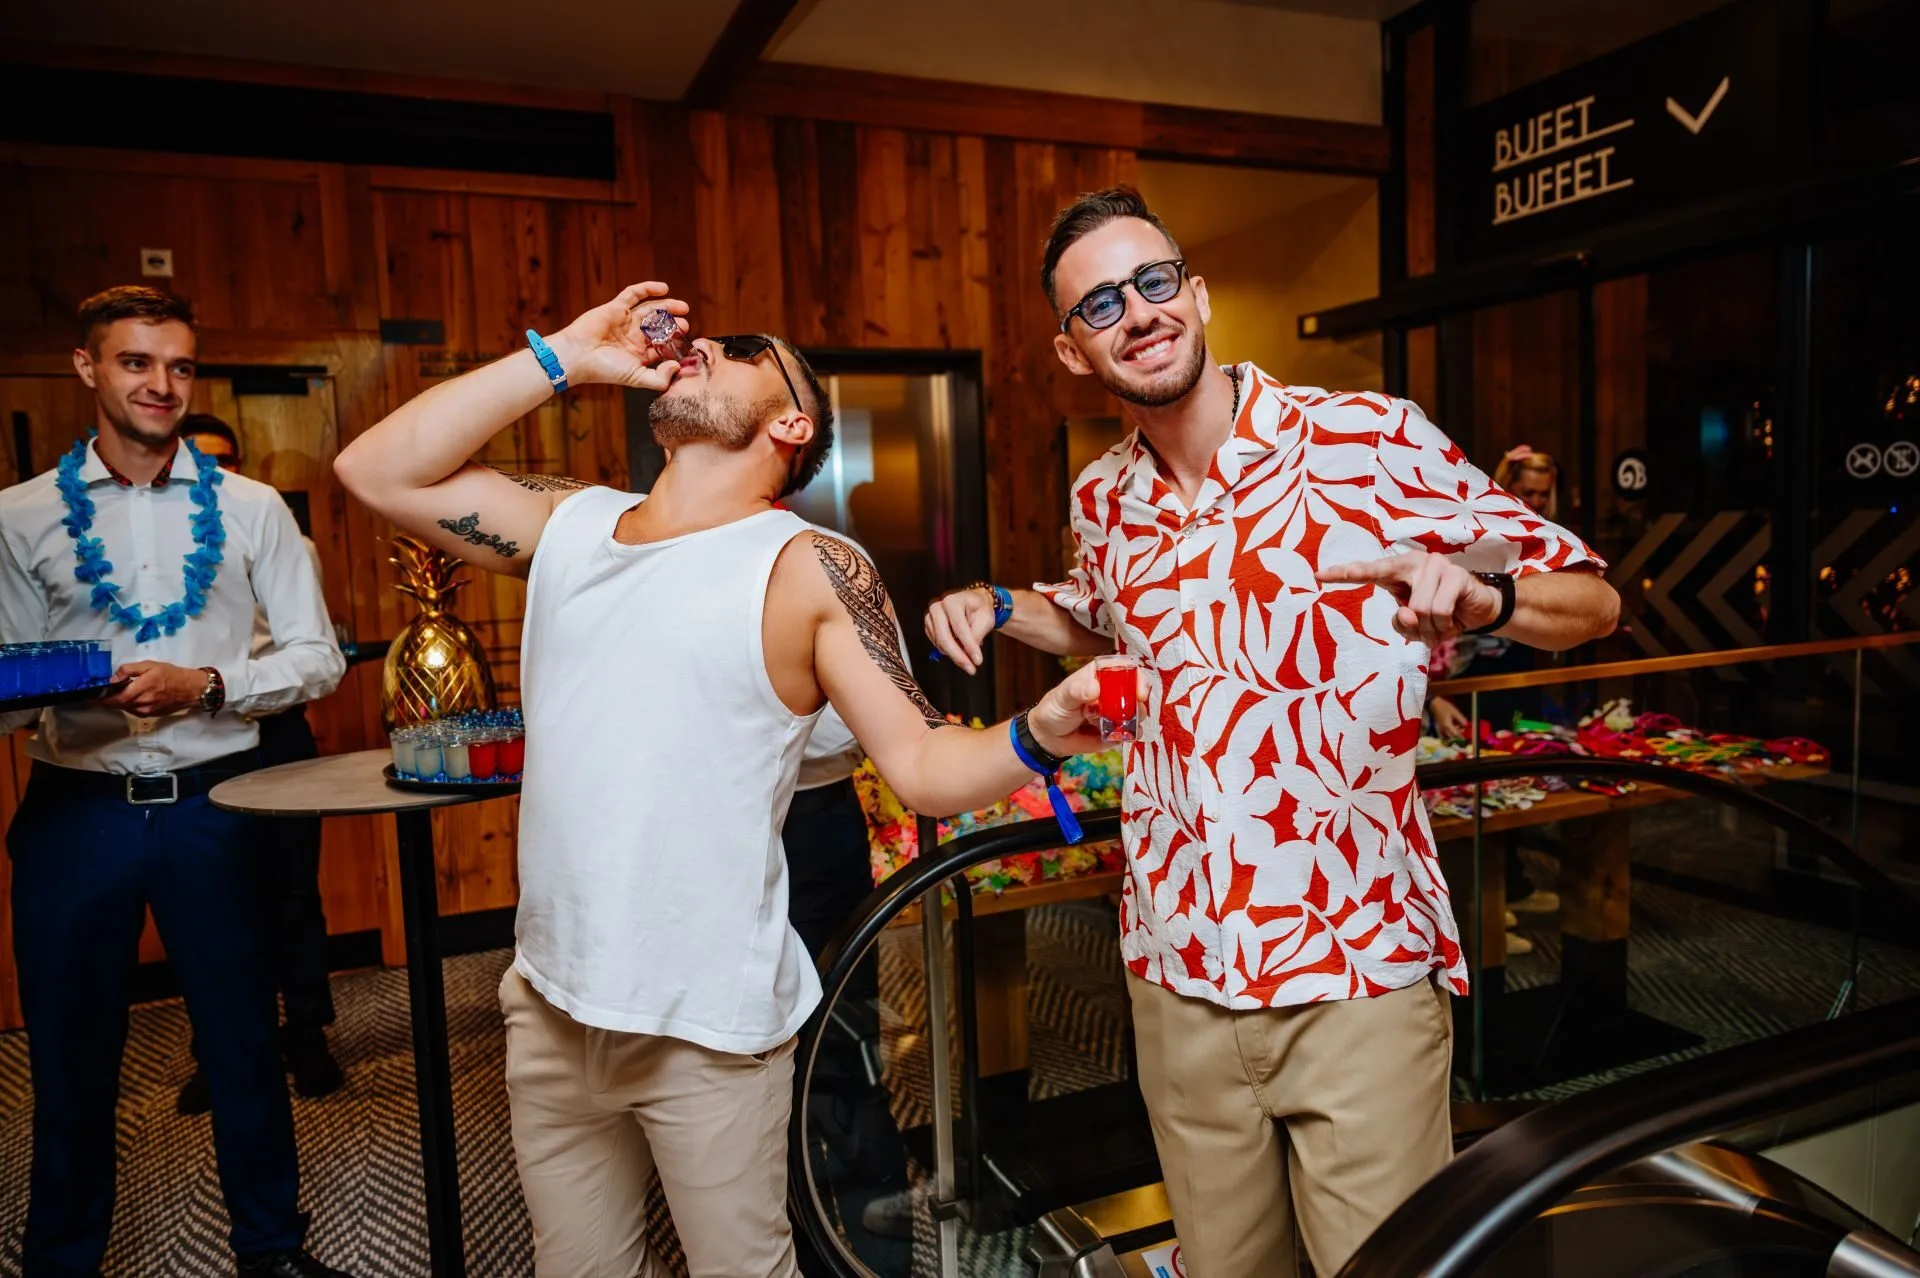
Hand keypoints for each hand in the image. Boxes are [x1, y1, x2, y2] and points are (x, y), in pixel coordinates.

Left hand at [102, 662, 209, 715]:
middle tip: (100, 692)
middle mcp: (141, 703)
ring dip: (118, 701)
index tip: (89, 696)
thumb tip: (112, 678)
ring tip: (116, 692)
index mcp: (141, 689)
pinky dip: (128, 704)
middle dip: (107, 699)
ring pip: (124, 707)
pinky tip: (130, 696)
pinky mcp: (149, 715)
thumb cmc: (171, 674)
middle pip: (117, 704)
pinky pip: (133, 710)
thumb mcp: (150, 665)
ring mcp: (145, 711)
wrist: (191, 689)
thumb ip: (129, 670)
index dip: (100, 699)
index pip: (114, 698)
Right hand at [544, 283, 689, 390]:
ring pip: (650, 310)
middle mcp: (632, 337)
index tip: (688, 342)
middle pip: (659, 327)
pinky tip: (664, 289)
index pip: (662, 346)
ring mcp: (624, 321)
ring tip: (683, 308)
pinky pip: (634, 294)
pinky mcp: (616, 307)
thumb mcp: (636, 378)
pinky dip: (648, 289)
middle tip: (685, 324)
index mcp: (638, 354)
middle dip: (674, 325)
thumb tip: (677, 367)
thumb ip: (659, 378)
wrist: (577, 356)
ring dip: (667, 307)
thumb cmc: (604, 369)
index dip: (675, 343)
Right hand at [924, 585, 1000, 673]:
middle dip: (958, 656)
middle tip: (971, 669)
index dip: (969, 646)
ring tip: (970, 654)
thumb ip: (976, 635)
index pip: (959, 627)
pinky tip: (960, 647)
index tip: (978, 661)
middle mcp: (937, 607)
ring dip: (955, 654)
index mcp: (952, 601)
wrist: (973, 602)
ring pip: (940, 643)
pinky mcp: (928, 626)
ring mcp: (930, 616)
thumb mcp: (986, 620)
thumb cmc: (981, 609)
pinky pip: (937, 644)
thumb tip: (967, 653)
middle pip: (944, 637)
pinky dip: (949, 650)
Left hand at [1025, 660, 1149, 757]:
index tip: (1138, 689)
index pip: (1123, 667)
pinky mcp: (1118, 729)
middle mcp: (1112, 690)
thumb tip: (1094, 688)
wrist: (1049, 738)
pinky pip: (1132, 730)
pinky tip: (1120, 735)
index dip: (1135, 675)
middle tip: (1134, 709)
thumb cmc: (1054, 709)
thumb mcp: (1062, 697)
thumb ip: (1076, 691)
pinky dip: (1130, 733)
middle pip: (1135, 689)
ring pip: (1137, 710)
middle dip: (1139, 699)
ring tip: (1118, 724)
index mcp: (1100, 674)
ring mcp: (1117, 710)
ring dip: (1135, 717)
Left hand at [1316, 553, 1502, 644]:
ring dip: (1431, 628)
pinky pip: (1439, 611)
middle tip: (1421, 627)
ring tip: (1440, 624)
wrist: (1479, 609)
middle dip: (1410, 621)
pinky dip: (1445, 625)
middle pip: (1397, 596)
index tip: (1317, 576)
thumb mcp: (1415, 624)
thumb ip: (1403, 623)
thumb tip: (1407, 613)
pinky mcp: (1457, 575)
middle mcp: (1415, 561)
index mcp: (1398, 570)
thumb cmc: (1439, 613)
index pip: (1369, 570)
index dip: (1344, 574)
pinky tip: (1453, 620)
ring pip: (1419, 609)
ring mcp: (1436, 565)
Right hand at [1429, 696, 1470, 741]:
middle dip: (1457, 735)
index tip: (1465, 738)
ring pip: (1448, 734)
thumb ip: (1461, 719)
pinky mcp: (1439, 725)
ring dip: (1453, 733)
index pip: (1456, 734)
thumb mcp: (1455, 712)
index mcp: (1448, 726)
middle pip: (1452, 735)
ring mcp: (1441, 727)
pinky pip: (1445, 731)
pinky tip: (1454, 725)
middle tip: (1462, 731)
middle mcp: (1444, 728)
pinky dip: (1450, 730)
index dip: (1461, 736)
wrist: (1434, 704)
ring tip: (1459, 728)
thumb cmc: (1445, 707)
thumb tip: (1466, 724)